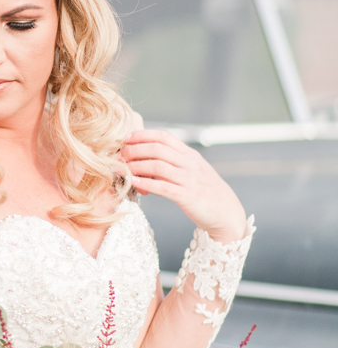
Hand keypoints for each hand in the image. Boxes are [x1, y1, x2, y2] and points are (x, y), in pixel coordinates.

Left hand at [121, 129, 246, 241]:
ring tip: (123, 169)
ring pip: (157, 166)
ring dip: (136, 166)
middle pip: (157, 149)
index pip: (164, 136)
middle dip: (134, 150)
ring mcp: (190, 180)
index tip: (126, 139)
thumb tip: (144, 157)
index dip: (142, 135)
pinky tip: (133, 182)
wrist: (226, 213)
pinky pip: (163, 187)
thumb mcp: (192, 170)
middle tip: (120, 156)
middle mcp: (190, 164)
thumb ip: (172, 162)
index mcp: (189, 154)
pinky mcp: (188, 197)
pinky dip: (145, 183)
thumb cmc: (205, 191)